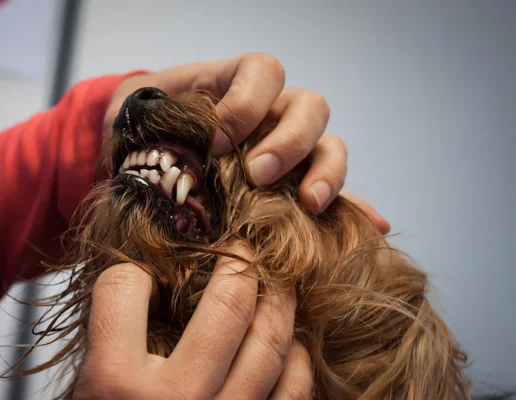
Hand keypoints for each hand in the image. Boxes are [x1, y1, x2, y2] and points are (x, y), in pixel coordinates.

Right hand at [73, 243, 312, 398]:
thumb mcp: (87, 391)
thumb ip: (111, 340)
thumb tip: (147, 277)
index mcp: (113, 384)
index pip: (124, 287)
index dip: (132, 272)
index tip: (144, 276)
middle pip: (226, 306)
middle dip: (240, 264)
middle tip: (244, 249)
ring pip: (270, 343)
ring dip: (280, 303)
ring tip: (277, 283)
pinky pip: (293, 391)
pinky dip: (297, 361)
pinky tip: (290, 345)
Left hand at [105, 53, 389, 233]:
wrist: (145, 162)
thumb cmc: (144, 135)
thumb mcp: (145, 119)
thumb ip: (157, 120)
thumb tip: (163, 129)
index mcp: (237, 86)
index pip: (264, 72)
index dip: (248, 102)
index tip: (217, 141)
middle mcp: (271, 114)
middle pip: (309, 108)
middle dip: (290, 141)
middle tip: (259, 174)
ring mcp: (288, 150)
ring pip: (329, 146)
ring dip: (325, 172)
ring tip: (307, 203)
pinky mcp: (294, 187)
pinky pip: (335, 193)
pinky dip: (356, 208)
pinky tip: (373, 225)